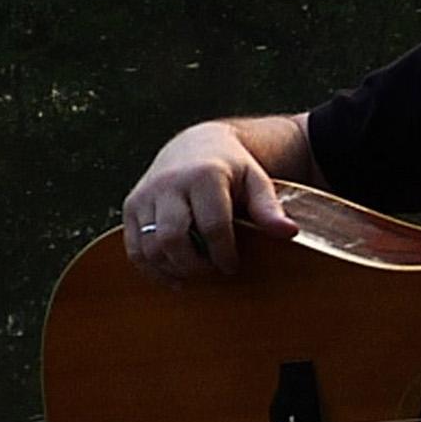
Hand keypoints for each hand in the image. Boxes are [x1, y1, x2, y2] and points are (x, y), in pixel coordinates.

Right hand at [123, 121, 299, 286]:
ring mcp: (146, 195)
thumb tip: (289, 233)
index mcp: (205, 175)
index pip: (212, 225)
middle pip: (173, 237)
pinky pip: (134, 247)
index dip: (223, 253)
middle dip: (194, 264)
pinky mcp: (131, 207)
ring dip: (172, 269)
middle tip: (212, 271)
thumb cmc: (231, 167)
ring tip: (196, 274)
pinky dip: (151, 268)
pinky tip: (174, 275)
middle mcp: (170, 183)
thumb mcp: (256, 180)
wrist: (194, 146)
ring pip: (150, 245)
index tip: (232, 266)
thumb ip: (269, 207)